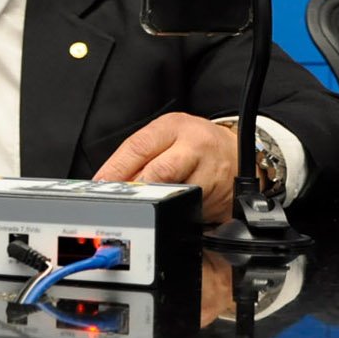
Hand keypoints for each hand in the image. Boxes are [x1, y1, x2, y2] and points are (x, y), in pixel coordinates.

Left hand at [92, 112, 240, 223]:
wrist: (238, 153)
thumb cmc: (195, 145)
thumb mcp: (167, 137)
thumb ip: (140, 156)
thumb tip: (109, 182)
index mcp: (173, 126)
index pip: (138, 147)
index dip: (115, 169)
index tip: (100, 185)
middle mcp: (194, 144)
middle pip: (160, 171)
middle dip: (137, 189)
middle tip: (121, 201)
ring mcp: (211, 169)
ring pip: (177, 192)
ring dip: (158, 202)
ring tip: (147, 206)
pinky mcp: (221, 192)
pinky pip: (194, 206)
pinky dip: (179, 211)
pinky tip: (174, 210)